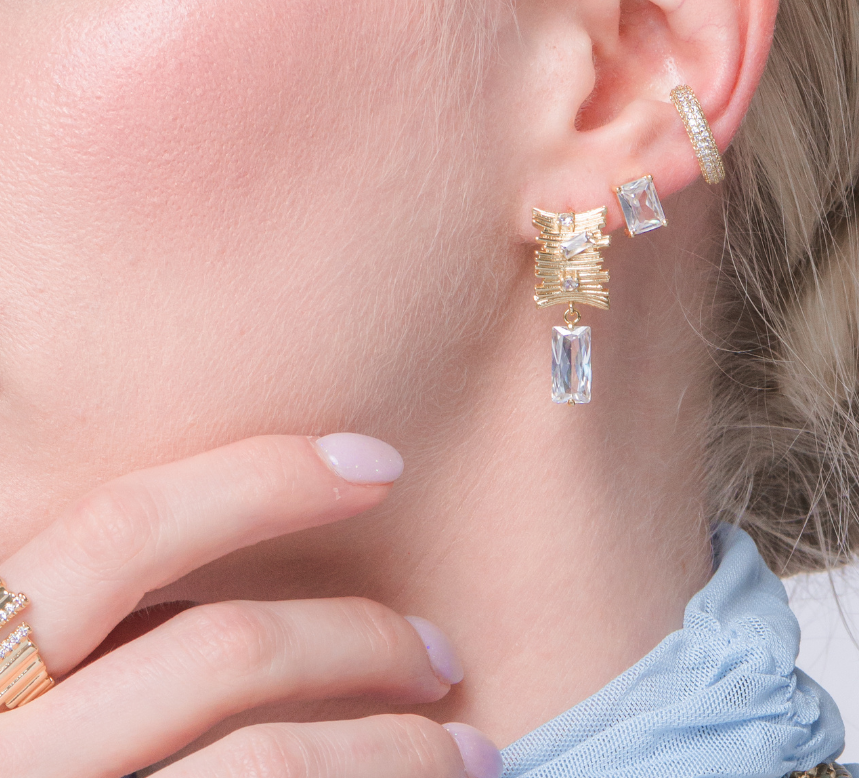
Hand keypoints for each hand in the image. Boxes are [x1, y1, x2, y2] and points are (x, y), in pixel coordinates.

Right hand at [0, 434, 501, 777]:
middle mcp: (17, 751)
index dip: (262, 478)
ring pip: (270, 764)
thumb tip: (249, 563)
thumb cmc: (38, 753)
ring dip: (396, 749)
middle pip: (226, 650)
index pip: (123, 529)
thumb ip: (96, 634)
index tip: (382, 461)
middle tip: (441, 652)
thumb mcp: (29, 690)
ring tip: (465, 750)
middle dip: (362, 638)